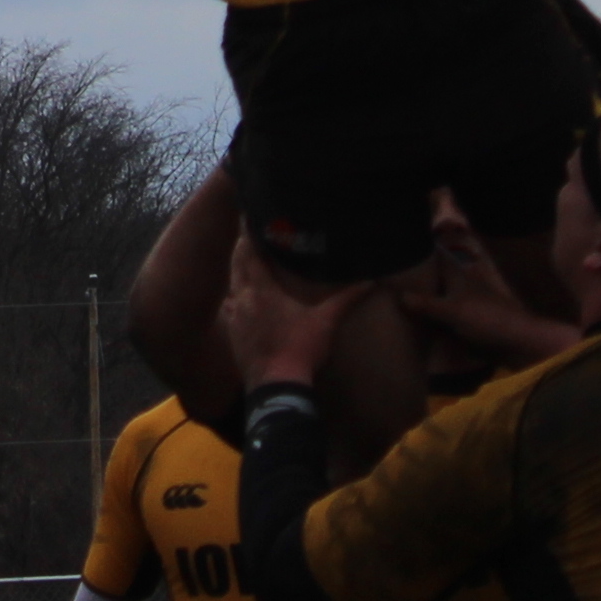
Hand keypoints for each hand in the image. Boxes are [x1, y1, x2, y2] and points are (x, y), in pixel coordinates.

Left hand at [219, 230, 359, 394]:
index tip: (247, 215)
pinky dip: (235, 297)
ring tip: (247, 263)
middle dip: (242, 248)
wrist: (276, 385)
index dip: (248, 233)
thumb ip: (346, 299)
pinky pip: (230, 308)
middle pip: (237, 264)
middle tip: (248, 235)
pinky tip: (241, 300)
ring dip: (238, 272)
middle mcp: (242, 297)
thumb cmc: (300, 348)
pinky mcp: (233, 335)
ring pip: (232, 285)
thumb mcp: (326, 321)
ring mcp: (235, 317)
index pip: (250, 252)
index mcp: (262, 289)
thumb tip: (370, 282)